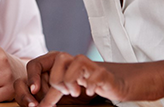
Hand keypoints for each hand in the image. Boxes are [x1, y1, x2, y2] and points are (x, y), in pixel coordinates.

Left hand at [17, 52, 163, 106]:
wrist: (131, 83)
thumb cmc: (101, 88)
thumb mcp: (74, 92)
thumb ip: (57, 94)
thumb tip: (38, 105)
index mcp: (66, 65)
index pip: (38, 64)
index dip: (32, 78)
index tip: (34, 95)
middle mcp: (76, 62)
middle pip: (54, 61)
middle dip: (53, 83)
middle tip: (61, 97)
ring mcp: (90, 65)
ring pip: (70, 64)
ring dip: (69, 82)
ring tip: (77, 92)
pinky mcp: (104, 73)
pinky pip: (91, 74)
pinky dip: (89, 86)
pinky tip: (91, 92)